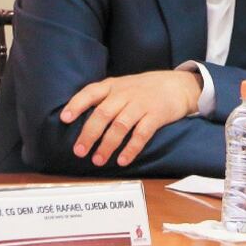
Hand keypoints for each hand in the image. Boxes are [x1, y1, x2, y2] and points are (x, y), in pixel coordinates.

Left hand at [60, 70, 201, 166]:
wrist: (180, 84)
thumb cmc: (147, 88)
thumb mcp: (125, 85)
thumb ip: (106, 97)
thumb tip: (80, 118)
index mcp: (114, 85)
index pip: (91, 92)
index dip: (77, 104)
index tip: (65, 118)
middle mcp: (126, 93)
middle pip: (103, 113)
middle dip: (89, 134)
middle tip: (79, 151)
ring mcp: (142, 104)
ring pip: (120, 125)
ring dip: (107, 145)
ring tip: (98, 160)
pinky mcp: (157, 115)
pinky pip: (141, 133)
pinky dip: (131, 148)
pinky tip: (123, 160)